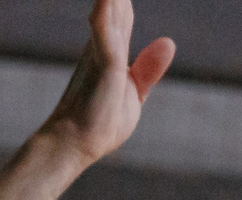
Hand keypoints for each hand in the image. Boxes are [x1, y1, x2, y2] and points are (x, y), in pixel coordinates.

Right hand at [42, 0, 175, 166]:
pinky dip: (108, 8)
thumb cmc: (99, 122)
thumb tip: (168, 42)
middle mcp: (104, 42)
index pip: (123, 9)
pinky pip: (106, 29)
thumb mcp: (133, 92)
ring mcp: (102, 50)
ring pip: (111, 6)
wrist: (74, 144)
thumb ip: (148, 68)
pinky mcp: (104, 63)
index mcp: (112, 48)